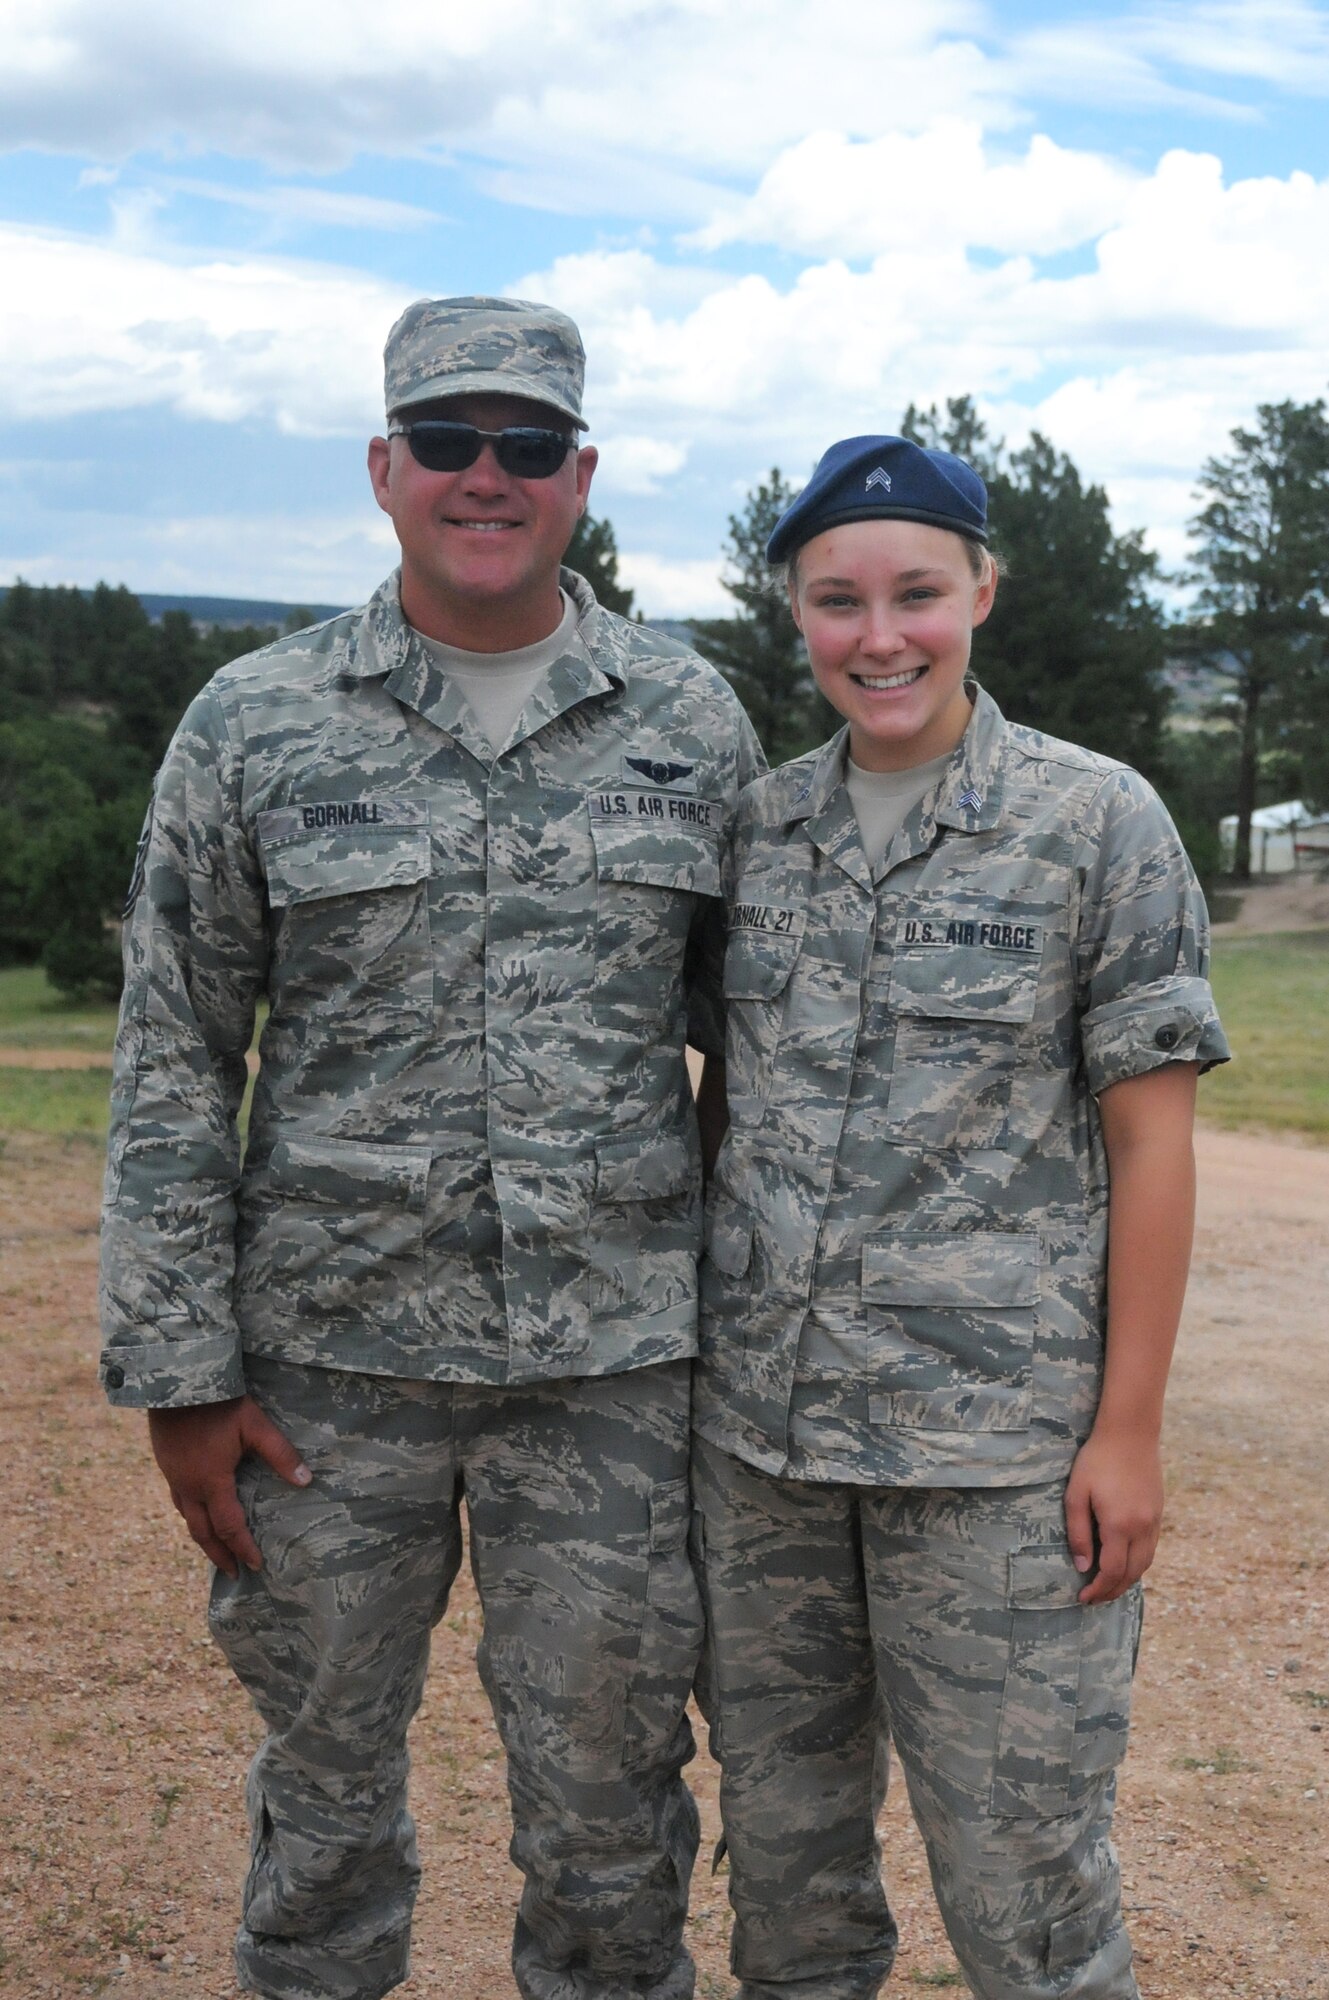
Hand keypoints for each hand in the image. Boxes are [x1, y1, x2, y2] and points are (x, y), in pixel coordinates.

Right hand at [147, 1395, 310, 1576]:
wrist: (175, 1381)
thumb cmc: (218, 1403)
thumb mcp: (255, 1425)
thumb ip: (280, 1454)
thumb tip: (306, 1481)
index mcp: (211, 1482)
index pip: (229, 1527)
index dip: (243, 1548)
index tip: (256, 1566)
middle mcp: (188, 1487)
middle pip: (202, 1533)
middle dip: (219, 1555)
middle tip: (233, 1574)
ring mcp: (173, 1476)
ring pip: (186, 1518)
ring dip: (203, 1538)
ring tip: (216, 1549)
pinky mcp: (165, 1464)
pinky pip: (178, 1500)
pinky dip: (191, 1515)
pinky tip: (198, 1511)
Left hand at [1064, 1425, 1163, 1605]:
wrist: (1130, 1433)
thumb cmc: (1096, 1460)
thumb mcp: (1076, 1494)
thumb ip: (1078, 1533)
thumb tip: (1083, 1567)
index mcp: (1119, 1525)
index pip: (1111, 1571)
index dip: (1097, 1590)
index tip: (1083, 1598)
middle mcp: (1141, 1528)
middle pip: (1131, 1574)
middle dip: (1112, 1591)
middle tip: (1094, 1599)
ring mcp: (1153, 1522)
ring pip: (1144, 1564)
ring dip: (1127, 1580)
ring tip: (1108, 1587)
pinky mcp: (1158, 1513)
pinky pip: (1150, 1549)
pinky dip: (1138, 1564)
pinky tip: (1124, 1564)